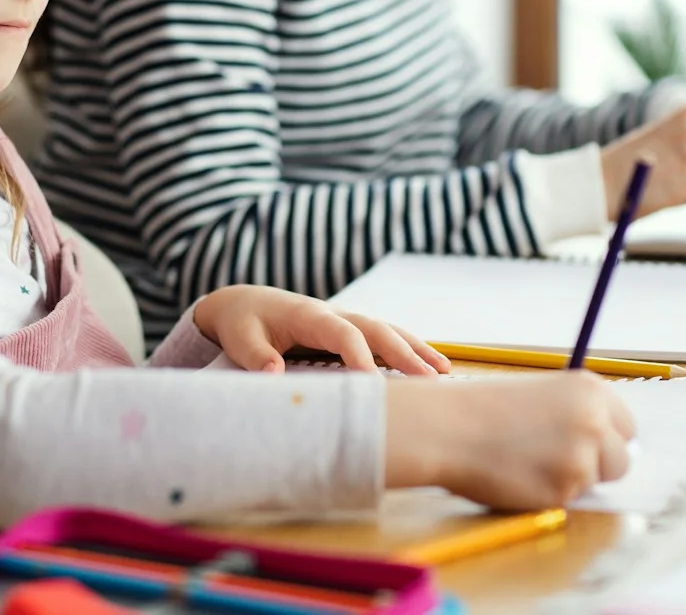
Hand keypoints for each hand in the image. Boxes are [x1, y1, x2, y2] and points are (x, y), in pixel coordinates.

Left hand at [193, 285, 450, 375]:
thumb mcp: (241, 338)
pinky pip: (383, 337)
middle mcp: (333, 314)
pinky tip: (432, 368)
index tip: (373, 382)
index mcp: (308, 315)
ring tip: (444, 373)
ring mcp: (344, 320)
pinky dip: (409, 349)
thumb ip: (257, 356)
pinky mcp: (349, 330)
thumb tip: (274, 374)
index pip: (341, 332)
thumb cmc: (243, 323)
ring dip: (415, 349)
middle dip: (403, 352)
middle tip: (429, 380)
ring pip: (386, 330)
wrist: (244, 303)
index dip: (358, 355)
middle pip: (375, 329)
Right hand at [385, 372, 635, 507]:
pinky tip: (519, 475)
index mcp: (589, 390)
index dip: (606, 439)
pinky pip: (567, 500)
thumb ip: (578, 416)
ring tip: (528, 461)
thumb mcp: (541, 396)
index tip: (587, 446)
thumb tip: (608, 447)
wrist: (448, 427)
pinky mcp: (563, 490)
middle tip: (559, 461)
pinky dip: (547, 494)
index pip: (626, 426)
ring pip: (594, 482)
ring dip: (570, 480)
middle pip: (622, 459)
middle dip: (598, 466)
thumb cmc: (485, 409)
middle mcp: (594, 421)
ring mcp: (581, 457)